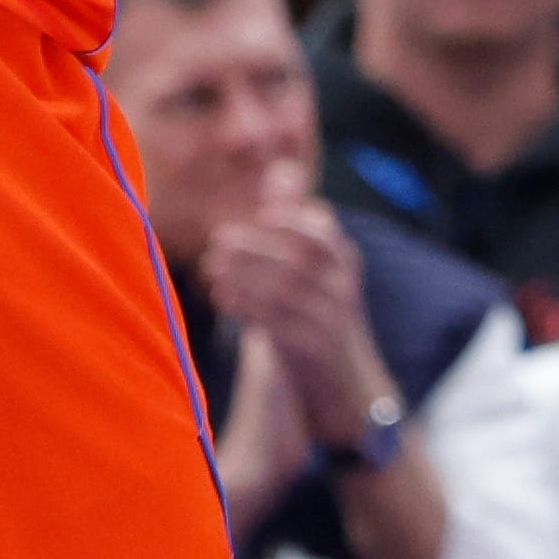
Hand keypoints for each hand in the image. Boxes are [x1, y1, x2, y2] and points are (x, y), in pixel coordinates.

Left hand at [201, 199, 387, 445]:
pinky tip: (222, 300)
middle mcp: (343, 287)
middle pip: (295, 260)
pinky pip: (276, 323)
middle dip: (254, 248)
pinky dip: (247, 308)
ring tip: (212, 271)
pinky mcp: (314, 349)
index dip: (290, 221)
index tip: (260, 216)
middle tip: (217, 242)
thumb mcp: (317, 271)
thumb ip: (296, 224)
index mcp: (344, 261)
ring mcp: (331, 319)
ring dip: (243, 278)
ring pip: (283, 291)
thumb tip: (278, 171)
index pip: (319, 232)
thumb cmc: (319, 317)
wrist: (346, 387)